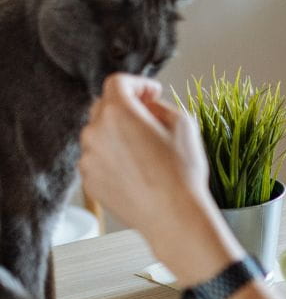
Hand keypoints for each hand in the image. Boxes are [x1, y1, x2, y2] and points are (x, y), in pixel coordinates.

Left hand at [80, 73, 242, 284]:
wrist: (173, 216)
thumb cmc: (181, 172)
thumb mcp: (184, 124)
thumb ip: (159, 106)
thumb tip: (147, 107)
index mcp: (118, 113)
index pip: (117, 82)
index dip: (138, 83)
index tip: (151, 92)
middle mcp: (95, 132)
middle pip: (104, 106)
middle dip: (126, 107)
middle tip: (150, 118)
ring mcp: (89, 158)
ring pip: (100, 134)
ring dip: (119, 134)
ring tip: (147, 150)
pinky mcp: (90, 180)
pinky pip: (99, 159)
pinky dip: (114, 158)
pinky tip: (139, 170)